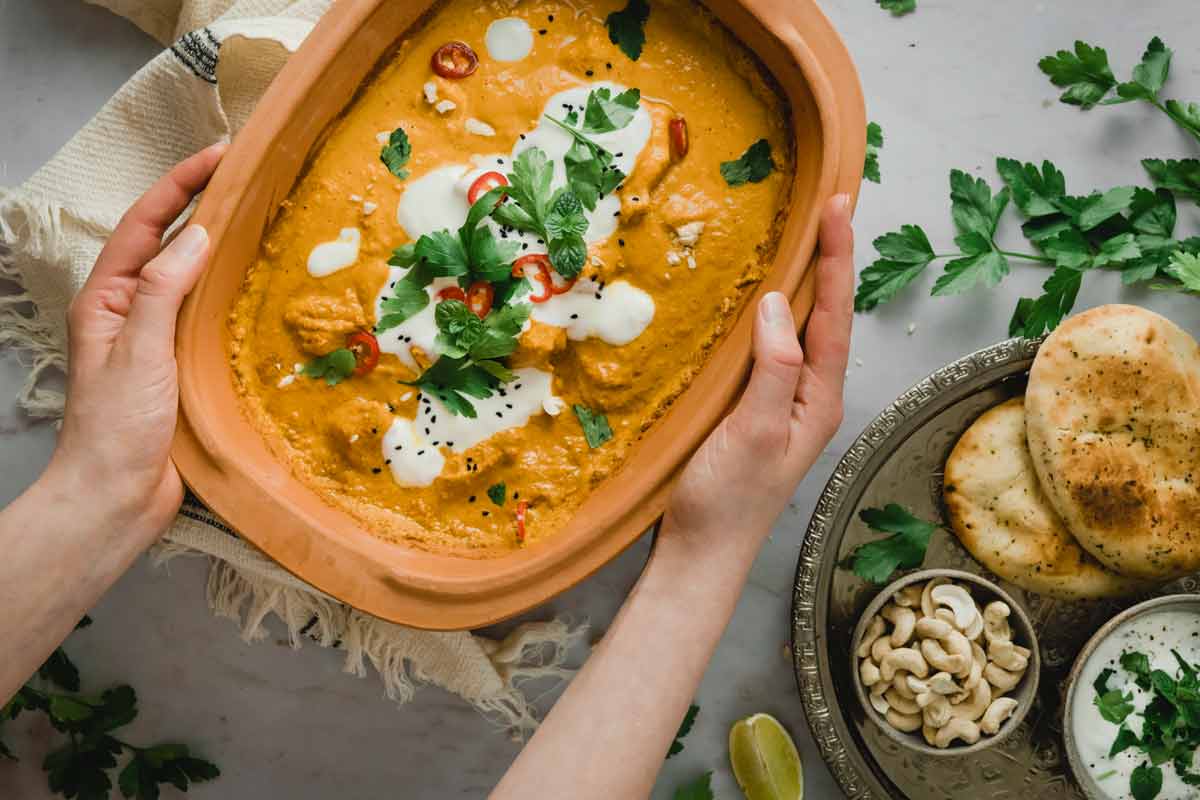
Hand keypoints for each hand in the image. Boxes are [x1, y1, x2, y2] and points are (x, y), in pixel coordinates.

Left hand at [47, 144, 225, 544]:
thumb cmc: (115, 428)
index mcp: (107, 299)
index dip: (181, 184)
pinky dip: (235, 296)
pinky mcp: (183, 368)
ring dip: (224, 250)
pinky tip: (262, 290)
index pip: (145, 224)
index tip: (221, 156)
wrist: (116, 497)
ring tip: (265, 223)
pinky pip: (210, 318)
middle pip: (170, 245)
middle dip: (205, 208)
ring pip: (194, 281)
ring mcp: (158, 339)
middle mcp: (131, 312)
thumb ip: (163, 289)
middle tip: (252, 180)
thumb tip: (196, 235)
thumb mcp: (137, 350)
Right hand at [660, 194, 853, 552]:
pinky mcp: (753, 409)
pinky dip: (771, 314)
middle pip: (826, 317)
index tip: (838, 208)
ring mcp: (783, 403)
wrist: (701, 554)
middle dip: (830, 261)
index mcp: (820, 399)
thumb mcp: (755, 431)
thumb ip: (774, 368)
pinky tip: (759, 301)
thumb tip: (776, 303)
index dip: (837, 260)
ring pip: (800, 331)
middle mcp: (810, 396)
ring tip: (808, 238)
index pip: (834, 315)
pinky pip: (772, 349)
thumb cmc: (727, 500)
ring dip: (806, 283)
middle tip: (831, 208)